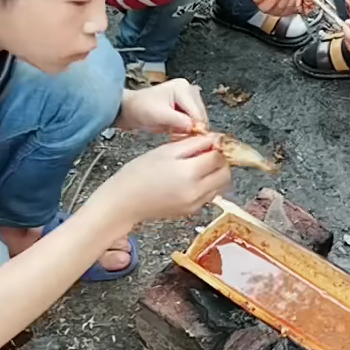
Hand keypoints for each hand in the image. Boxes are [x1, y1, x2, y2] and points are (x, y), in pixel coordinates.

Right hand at [98, 136, 230, 223]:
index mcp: (190, 173)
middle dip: (221, 161)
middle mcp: (197, 191)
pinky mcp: (191, 211)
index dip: (217, 146)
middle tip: (207, 152)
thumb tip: (215, 139)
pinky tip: (192, 178)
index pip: (219, 157)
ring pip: (220, 186)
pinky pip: (209, 195)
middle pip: (225, 173)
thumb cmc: (139, 173)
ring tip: (198, 165)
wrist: (124, 202)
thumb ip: (193, 144)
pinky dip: (208, 185)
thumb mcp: (166, 151)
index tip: (211, 141)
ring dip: (216, 173)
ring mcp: (195, 204)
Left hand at [117, 80, 207, 133]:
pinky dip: (185, 128)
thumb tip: (195, 128)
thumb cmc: (139, 108)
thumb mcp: (159, 115)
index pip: (197, 112)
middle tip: (178, 136)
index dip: (195, 127)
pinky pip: (192, 121)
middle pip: (200, 115)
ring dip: (189, 129)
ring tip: (175, 134)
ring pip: (198, 119)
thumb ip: (179, 121)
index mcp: (183, 88)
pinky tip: (175, 131)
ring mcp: (186, 98)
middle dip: (191, 128)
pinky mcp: (184, 106)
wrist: (127, 109)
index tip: (190, 138)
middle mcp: (188, 91)